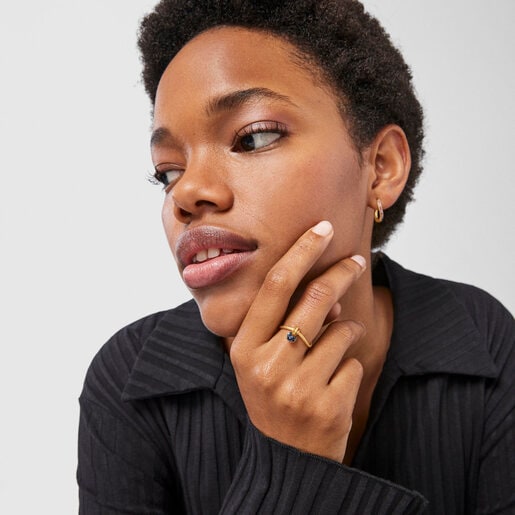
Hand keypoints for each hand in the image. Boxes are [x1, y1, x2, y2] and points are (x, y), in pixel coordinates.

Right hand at [230, 221, 365, 462]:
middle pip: (313, 300)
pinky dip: (350, 364)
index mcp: (244, 348)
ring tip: (337, 344)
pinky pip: (353, 363)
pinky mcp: (328, 407)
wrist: (287, 461)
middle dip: (340, 274)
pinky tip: (335, 383)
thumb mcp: (261, 362)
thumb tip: (328, 297)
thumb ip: (283, 325)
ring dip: (347, 329)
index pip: (274, 286)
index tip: (322, 229)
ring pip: (340, 331)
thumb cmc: (272, 399)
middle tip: (355, 261)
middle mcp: (267, 366)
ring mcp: (297, 389)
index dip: (301, 252)